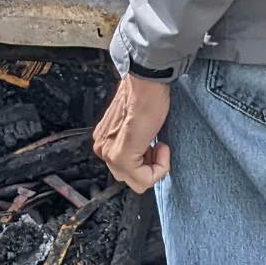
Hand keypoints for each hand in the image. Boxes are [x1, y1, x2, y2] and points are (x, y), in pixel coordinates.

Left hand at [92, 74, 171, 192]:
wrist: (148, 82)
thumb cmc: (147, 96)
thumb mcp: (137, 124)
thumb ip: (135, 141)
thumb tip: (146, 154)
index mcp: (104, 140)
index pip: (126, 168)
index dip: (148, 160)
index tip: (156, 144)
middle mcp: (103, 148)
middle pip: (131, 177)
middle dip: (150, 165)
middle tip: (158, 145)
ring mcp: (110, 154)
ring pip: (138, 182)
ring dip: (155, 167)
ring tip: (159, 144)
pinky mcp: (122, 157)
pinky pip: (144, 179)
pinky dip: (160, 168)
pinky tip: (162, 147)